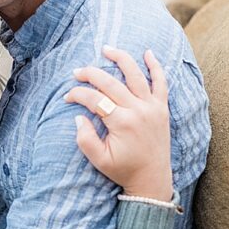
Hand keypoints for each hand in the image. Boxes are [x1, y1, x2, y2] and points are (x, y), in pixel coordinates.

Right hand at [65, 46, 172, 200]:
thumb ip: (85, 139)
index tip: (67, 97)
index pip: (94, 99)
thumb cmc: (124, 170)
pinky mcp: (162, 108)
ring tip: (106, 49)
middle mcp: (138, 110)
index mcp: (122, 123)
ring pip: (135, 75)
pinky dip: (155, 66)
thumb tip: (78, 116)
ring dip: (120, 59)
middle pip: (111, 82)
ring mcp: (152, 107)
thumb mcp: (99, 160)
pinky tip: (147, 52)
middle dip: (90, 74)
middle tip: (76, 72)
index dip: (77, 94)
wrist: (152, 178)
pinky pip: (161, 82)